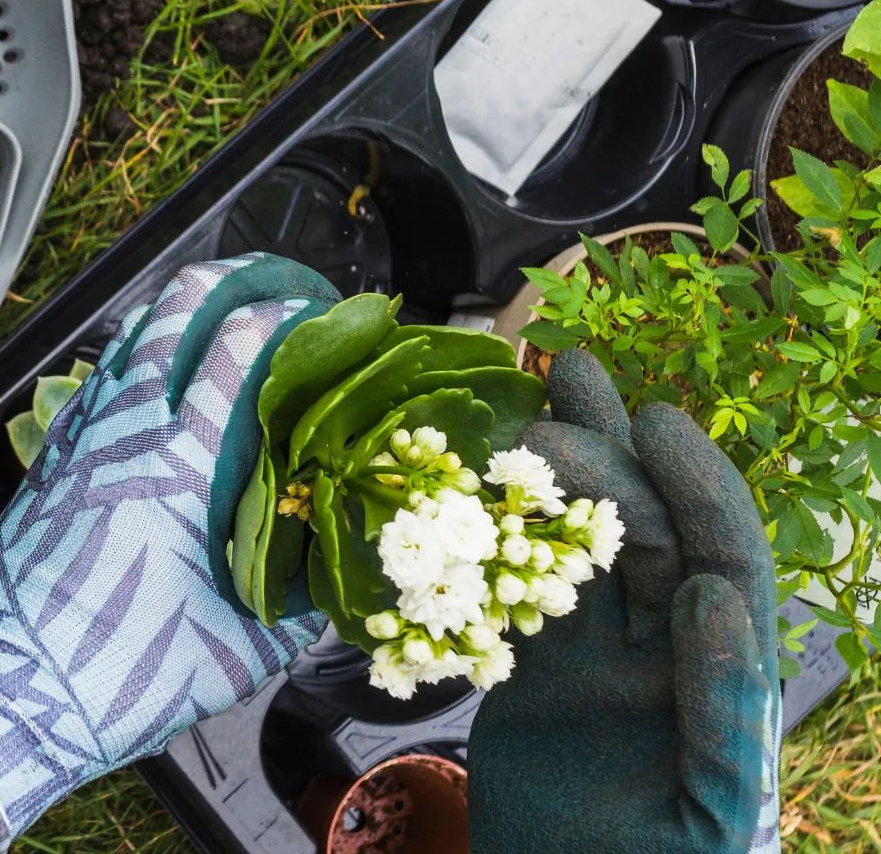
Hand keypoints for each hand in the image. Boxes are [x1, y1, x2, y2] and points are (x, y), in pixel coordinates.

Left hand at [0, 255, 340, 849]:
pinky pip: (91, 389)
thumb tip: (338, 590)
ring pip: (123, 345)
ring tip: (211, 309)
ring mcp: (74, 445)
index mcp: (178, 468)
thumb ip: (295, 614)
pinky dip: (126, 364)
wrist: (2, 693)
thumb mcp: (235, 655)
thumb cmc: (115, 677)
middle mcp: (122, 436)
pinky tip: (143, 380)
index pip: (236, 353)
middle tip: (265, 279)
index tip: (319, 311)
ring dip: (169, 315)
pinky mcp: (45, 467)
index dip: (281, 317)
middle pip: (171, 317)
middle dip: (223, 281)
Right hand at [469, 350, 779, 853]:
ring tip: (537, 392)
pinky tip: (474, 487)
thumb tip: (715, 599)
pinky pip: (516, 596)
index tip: (654, 422)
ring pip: (581, 550)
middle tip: (563, 387)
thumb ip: (724, 711)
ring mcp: (596, 665)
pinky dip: (497, 542)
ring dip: (561, 475)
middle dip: (615, 455)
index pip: (721, 563)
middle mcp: (664, 659)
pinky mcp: (533, 680)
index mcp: (719, 684)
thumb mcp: (709, 812)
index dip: (696, 488)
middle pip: (647, 535)